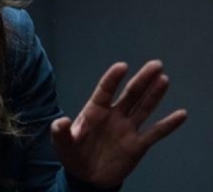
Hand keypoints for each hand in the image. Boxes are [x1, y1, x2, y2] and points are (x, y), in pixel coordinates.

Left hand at [51, 60, 186, 188]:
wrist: (87, 177)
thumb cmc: (72, 155)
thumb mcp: (62, 144)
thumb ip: (61, 132)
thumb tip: (62, 121)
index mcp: (94, 111)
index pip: (105, 90)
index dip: (112, 79)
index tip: (122, 66)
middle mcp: (113, 115)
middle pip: (130, 94)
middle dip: (142, 79)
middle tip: (156, 64)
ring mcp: (127, 128)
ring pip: (144, 107)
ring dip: (154, 94)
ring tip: (164, 79)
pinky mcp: (138, 144)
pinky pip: (155, 132)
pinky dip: (168, 124)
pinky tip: (181, 114)